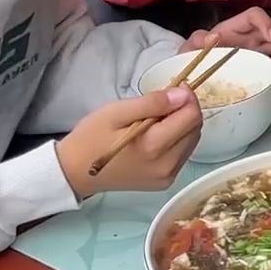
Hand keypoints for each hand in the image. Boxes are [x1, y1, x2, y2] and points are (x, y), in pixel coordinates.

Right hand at [55, 89, 202, 198]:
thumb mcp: (117, 112)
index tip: (173, 88)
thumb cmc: (92, 138)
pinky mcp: (165, 181)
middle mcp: (166, 165)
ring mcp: (167, 176)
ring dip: (182, 125)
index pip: (192, 117)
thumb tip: (183, 95)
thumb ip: (152, 103)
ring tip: (157, 119)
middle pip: (195, 129)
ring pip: (192, 140)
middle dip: (185, 110)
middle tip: (162, 103)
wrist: (75, 172)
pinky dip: (177, 139)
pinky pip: (183, 153)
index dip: (187, 98)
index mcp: (153, 147)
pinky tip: (157, 135)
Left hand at [196, 7, 270, 74]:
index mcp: (234, 30)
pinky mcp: (266, 62)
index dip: (266, 23)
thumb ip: (195, 43)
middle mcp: (250, 36)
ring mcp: (260, 48)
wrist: (197, 79)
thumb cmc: (194, 60)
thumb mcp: (189, 51)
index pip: (254, 16)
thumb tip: (206, 37)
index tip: (270, 38)